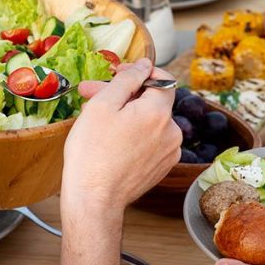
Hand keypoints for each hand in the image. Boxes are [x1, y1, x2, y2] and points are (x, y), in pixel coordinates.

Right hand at [62, 58, 180, 217]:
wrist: (94, 199)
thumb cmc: (92, 152)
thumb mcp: (103, 104)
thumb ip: (128, 79)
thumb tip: (145, 64)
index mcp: (159, 113)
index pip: (162, 79)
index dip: (139, 72)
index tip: (119, 73)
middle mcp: (172, 132)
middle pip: (151, 102)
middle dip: (123, 94)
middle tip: (91, 94)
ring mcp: (169, 152)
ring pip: (149, 122)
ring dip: (126, 114)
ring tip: (96, 118)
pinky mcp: (161, 167)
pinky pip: (150, 140)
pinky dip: (133, 134)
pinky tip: (109, 139)